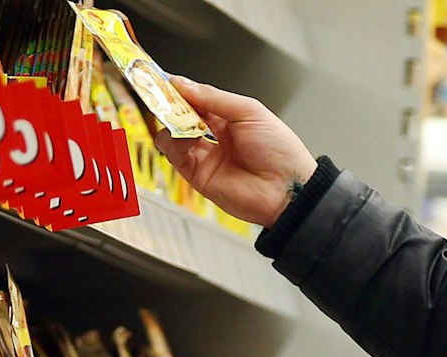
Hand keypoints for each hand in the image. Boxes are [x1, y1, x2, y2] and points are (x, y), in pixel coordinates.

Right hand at [155, 77, 317, 228]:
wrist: (287, 189)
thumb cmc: (280, 151)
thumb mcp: (249, 111)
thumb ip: (214, 97)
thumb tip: (183, 84)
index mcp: (230, 118)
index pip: (197, 99)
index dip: (180, 89)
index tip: (163, 77)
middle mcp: (215, 136)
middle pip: (182, 116)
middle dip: (169, 103)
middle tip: (159, 92)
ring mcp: (205, 156)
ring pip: (173, 134)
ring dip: (171, 122)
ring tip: (176, 117)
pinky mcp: (198, 176)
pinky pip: (175, 155)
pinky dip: (174, 142)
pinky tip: (184, 137)